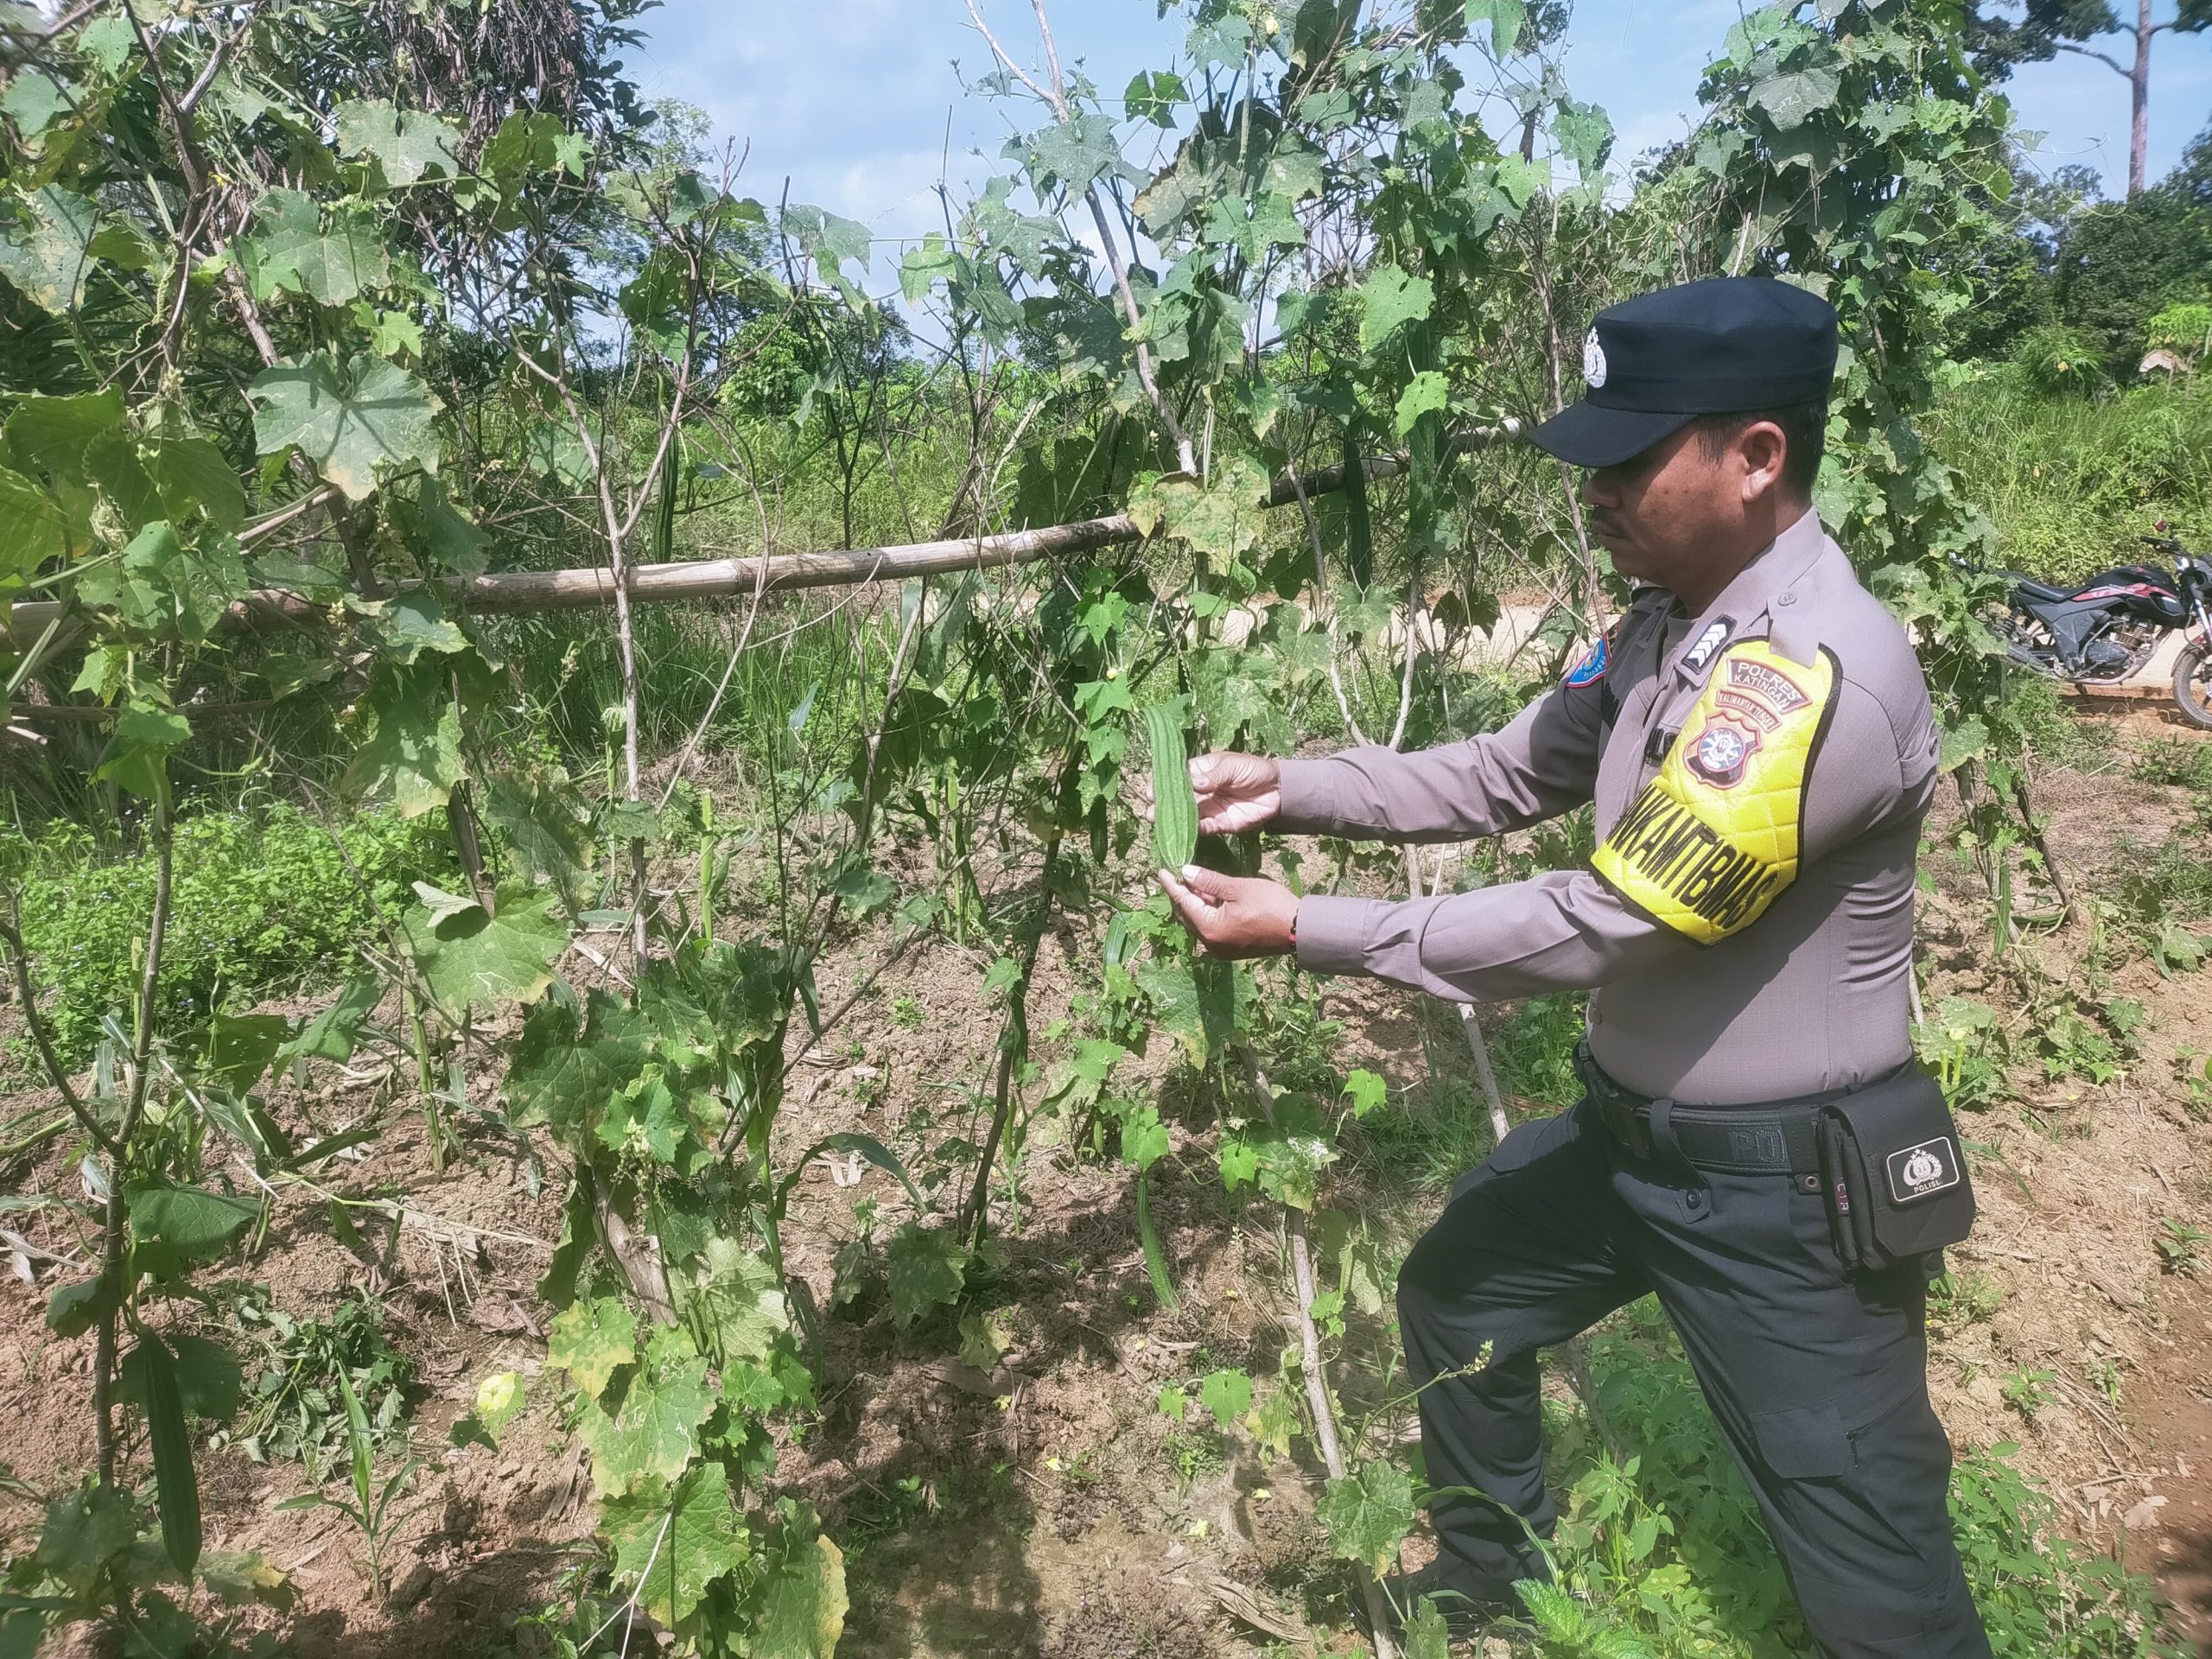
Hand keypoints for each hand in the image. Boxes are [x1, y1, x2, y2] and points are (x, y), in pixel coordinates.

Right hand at [1136, 751, 1281, 833]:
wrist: (1278, 790)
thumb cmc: (1254, 770)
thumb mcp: (1232, 766)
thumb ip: (1214, 776)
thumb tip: (1194, 784)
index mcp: (1201, 771)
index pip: (1177, 777)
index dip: (1163, 783)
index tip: (1152, 791)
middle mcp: (1201, 790)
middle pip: (1178, 798)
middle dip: (1163, 804)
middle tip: (1150, 811)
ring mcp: (1209, 808)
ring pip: (1186, 815)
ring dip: (1173, 820)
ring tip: (1157, 822)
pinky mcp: (1219, 823)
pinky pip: (1203, 828)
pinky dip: (1192, 831)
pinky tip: (1182, 832)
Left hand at [1157, 864, 1298, 958]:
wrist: (1300, 930)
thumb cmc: (1271, 905)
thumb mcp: (1238, 888)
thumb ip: (1209, 881)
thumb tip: (1184, 872)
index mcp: (1210, 929)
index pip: (1183, 903)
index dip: (1171, 885)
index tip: (1161, 870)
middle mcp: (1211, 944)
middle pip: (1187, 916)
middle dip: (1181, 895)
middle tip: (1177, 873)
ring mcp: (1220, 949)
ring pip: (1198, 922)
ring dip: (1195, 903)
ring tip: (1194, 881)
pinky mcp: (1231, 949)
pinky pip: (1210, 929)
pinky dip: (1207, 913)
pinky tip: (1209, 897)